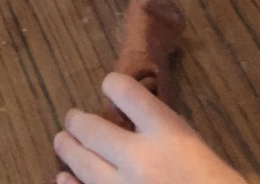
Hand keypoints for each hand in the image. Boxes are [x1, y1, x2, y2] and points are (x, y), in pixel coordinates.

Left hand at [55, 74, 246, 183]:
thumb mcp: (197, 149)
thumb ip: (169, 136)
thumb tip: (140, 130)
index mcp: (168, 132)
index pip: (126, 91)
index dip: (114, 84)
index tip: (109, 86)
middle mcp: (139, 156)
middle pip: (94, 128)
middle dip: (77, 121)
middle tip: (71, 119)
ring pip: (82, 162)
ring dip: (68, 149)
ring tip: (62, 140)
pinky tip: (63, 178)